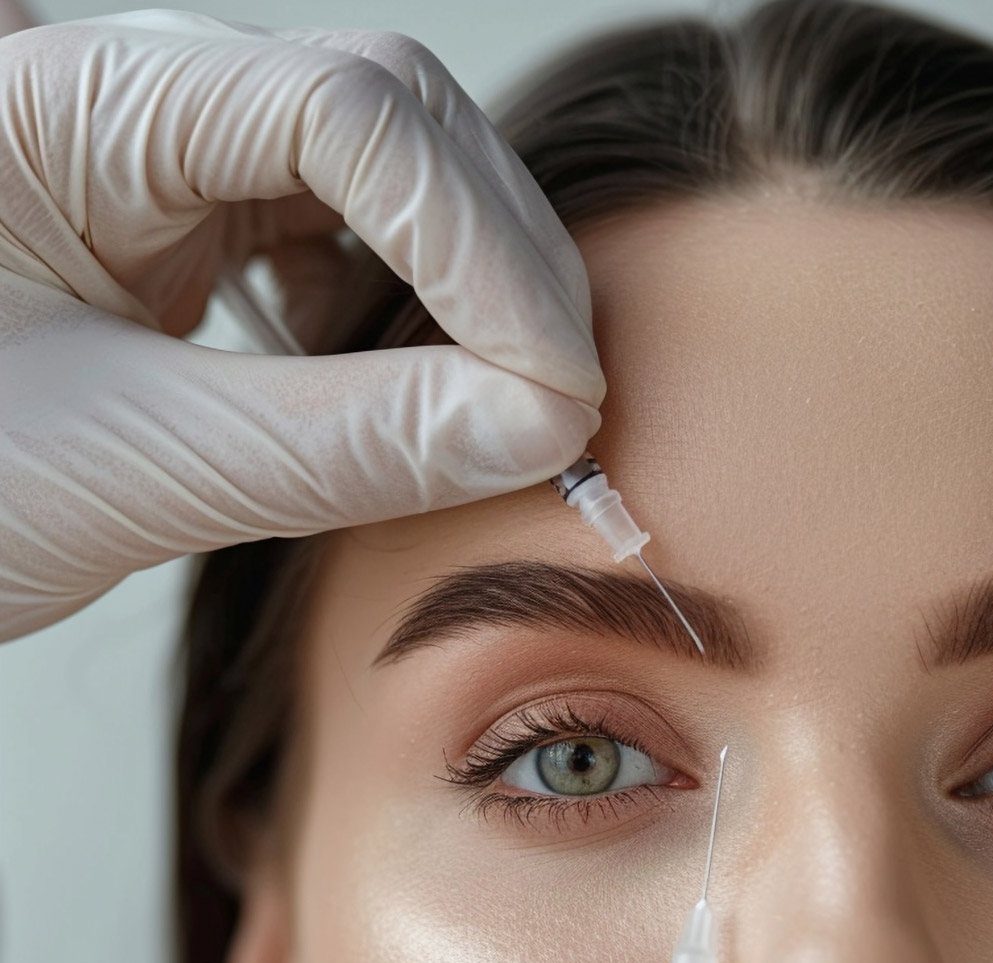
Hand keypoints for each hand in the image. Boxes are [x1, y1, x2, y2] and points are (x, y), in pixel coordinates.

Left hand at [0, 11, 602, 639]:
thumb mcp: (131, 470)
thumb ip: (343, 442)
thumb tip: (537, 426)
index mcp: (65, 106)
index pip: (340, 112)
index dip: (479, 246)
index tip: (556, 388)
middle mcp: (112, 99)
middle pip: (376, 113)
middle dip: (493, 257)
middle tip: (563, 404)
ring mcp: (143, 154)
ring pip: (367, 165)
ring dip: (458, 283)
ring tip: (502, 408)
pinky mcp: (166, 221)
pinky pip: (319, 229)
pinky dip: (389, 311)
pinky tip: (402, 391)